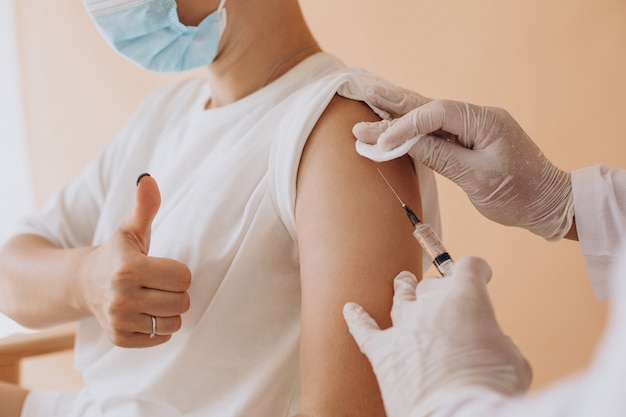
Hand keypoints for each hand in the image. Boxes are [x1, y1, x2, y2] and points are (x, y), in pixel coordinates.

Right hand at [79, 174, 190, 347]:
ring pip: (174, 322)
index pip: (183, 278)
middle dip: (177, 292)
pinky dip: (159, 327)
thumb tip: (148, 179)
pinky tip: (144, 312)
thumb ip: (144, 206)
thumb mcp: (131, 228)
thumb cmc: (117, 253)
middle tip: (159, 284)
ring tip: (152, 298)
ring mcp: (119, 322)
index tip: (163, 268)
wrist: (85, 283)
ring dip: (169, 311)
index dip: (178, 272)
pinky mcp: (120, 339)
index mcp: (128, 269)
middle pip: (182, 302)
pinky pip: (162, 338)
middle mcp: (121, 298)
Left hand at [343, 257, 531, 416]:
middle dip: (440, 290)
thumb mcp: (513, 361)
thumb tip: (493, 345)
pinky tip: (350, 309)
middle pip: (431, 285)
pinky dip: (356, 318)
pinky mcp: (382, 353)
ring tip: (401, 282)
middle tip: (445, 299)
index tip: (480, 274)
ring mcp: (403, 328)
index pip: (469, 268)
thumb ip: (500, 343)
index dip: (477, 269)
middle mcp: (430, 306)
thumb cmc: (491, 391)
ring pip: (399, 298)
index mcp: (466, 300)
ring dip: (402, 290)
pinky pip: (364, 329)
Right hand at [354, 89, 573, 240]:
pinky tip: (397, 120)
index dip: (404, 126)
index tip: (380, 141)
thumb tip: (407, 143)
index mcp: (485, 121)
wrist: (550, 204)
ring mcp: (476, 128)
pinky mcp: (472, 140)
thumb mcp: (478, 179)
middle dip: (396, 105)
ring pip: (431, 115)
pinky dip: (415, 127)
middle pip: (430, 106)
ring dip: (401, 112)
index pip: (435, 115)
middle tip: (366, 95)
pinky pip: (438, 129)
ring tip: (373, 100)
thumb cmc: (520, 195)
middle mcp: (480, 118)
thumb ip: (441, 157)